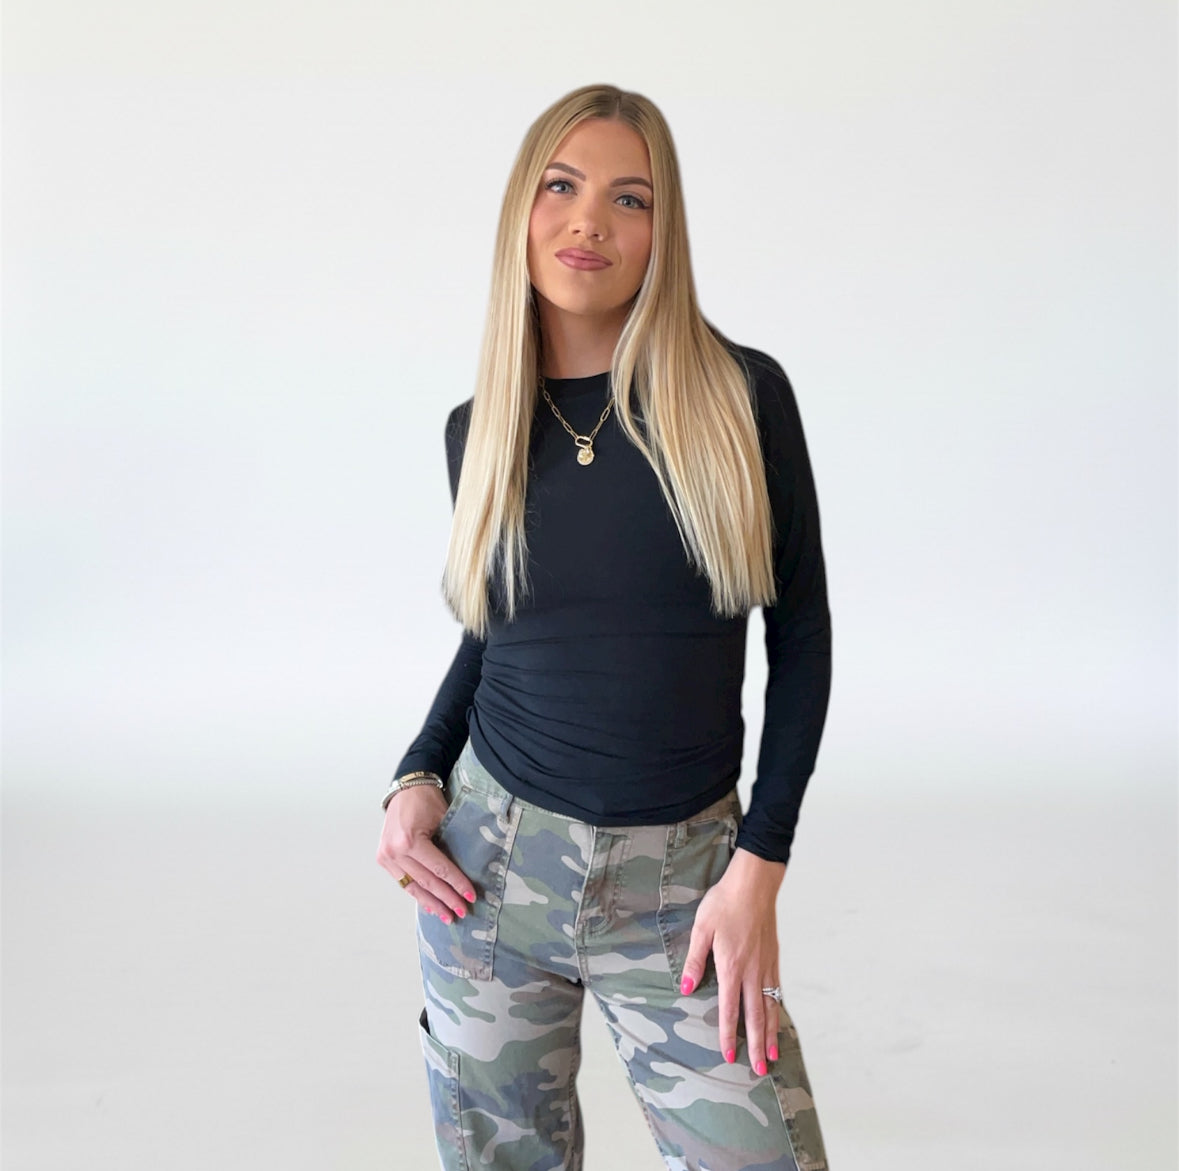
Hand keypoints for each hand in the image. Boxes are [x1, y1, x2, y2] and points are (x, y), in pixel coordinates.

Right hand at [375, 784, 475, 922]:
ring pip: (413, 887)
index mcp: (409, 840)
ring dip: (431, 903)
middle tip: (462, 912)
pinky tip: (430, 905)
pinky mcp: (384, 859)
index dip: (456, 884)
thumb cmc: (427, 800)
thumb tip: (469, 872)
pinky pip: (403, 882)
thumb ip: (451, 845)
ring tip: (447, 916)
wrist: (407, 787)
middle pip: (426, 881)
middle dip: (446, 898)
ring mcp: (386, 857)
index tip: (470, 897)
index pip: (439, 869)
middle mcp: (395, 851)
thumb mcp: (444, 819)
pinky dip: (417, 894)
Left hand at [679, 847, 785, 1074]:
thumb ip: (695, 960)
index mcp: (732, 967)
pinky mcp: (774, 957)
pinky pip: (777, 990)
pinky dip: (778, 1010)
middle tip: (759, 1070)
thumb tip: (686, 989)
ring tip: (773, 1055)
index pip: (729, 1009)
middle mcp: (753, 971)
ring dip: (771, 1033)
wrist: (753, 884)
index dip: (729, 1035)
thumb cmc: (724, 903)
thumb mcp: (702, 929)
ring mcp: (766, 965)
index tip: (729, 1056)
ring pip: (770, 1006)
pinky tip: (777, 1018)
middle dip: (757, 1045)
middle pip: (755, 1016)